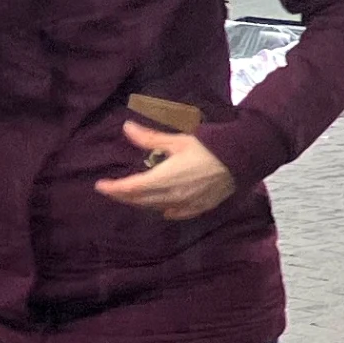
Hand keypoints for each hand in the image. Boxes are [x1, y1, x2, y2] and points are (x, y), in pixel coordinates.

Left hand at [95, 122, 235, 220]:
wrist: (242, 159)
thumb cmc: (211, 146)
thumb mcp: (179, 139)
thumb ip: (150, 138)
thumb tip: (127, 129)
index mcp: (165, 178)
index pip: (131, 188)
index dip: (114, 188)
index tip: (100, 185)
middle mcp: (172, 196)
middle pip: (141, 201)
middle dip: (124, 196)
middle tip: (112, 190)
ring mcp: (186, 204)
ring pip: (156, 208)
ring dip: (141, 203)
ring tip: (133, 196)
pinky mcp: (200, 207)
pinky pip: (176, 213)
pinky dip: (164, 211)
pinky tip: (162, 209)